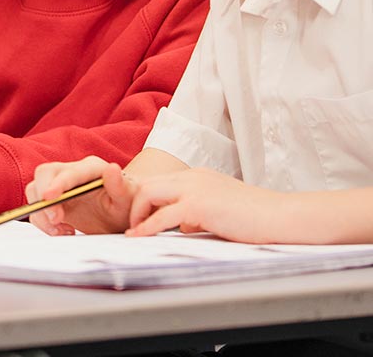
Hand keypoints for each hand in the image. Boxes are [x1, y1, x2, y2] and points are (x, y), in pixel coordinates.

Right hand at [26, 157, 132, 234]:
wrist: (120, 217)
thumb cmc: (126, 205)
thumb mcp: (127, 199)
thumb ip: (119, 185)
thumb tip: (112, 168)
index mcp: (90, 167)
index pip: (69, 172)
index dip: (57, 184)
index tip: (49, 197)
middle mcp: (72, 172)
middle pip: (44, 173)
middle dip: (43, 197)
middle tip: (56, 220)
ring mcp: (60, 184)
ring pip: (36, 190)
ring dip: (42, 213)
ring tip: (63, 230)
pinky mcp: (53, 199)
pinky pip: (37, 206)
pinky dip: (43, 221)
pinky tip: (64, 231)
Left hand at [126, 168, 283, 241]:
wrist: (283, 216)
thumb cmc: (258, 217)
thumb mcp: (221, 208)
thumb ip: (199, 213)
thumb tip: (183, 226)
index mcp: (197, 176)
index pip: (159, 181)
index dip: (144, 198)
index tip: (137, 215)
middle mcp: (192, 177)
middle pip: (147, 183)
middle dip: (133, 204)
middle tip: (131, 225)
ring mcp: (194, 188)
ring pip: (148, 193)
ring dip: (135, 214)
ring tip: (133, 233)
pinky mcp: (199, 206)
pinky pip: (163, 216)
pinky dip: (147, 227)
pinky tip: (140, 238)